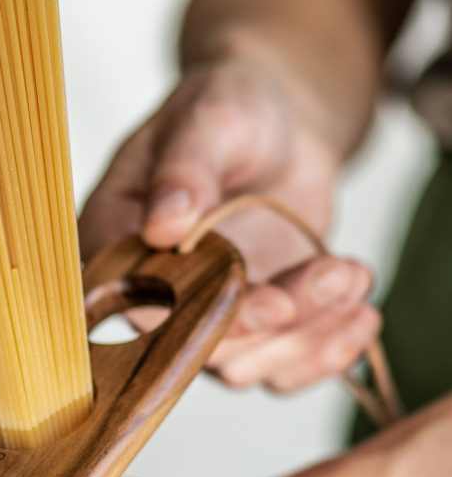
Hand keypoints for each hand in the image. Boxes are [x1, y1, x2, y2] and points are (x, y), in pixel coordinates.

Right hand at [80, 58, 379, 391]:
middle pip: (199, 347)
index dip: (203, 318)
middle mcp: (150, 297)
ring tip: (353, 274)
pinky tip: (362, 316)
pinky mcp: (252, 331)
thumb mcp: (206, 120)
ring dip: (308, 334)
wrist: (280, 125)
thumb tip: (164, 222)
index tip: (270, 304)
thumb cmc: (228, 108)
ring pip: (248, 365)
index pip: (141, 303)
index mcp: (114, 246)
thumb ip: (183, 169)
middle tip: (331, 277)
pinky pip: (283, 368)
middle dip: (272, 325)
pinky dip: (326, 353)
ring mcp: (203, 321)